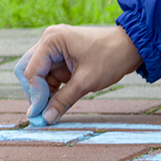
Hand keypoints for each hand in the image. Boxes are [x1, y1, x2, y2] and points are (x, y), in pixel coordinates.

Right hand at [17, 25, 142, 123]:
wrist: (131, 47)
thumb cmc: (111, 57)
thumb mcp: (86, 82)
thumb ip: (63, 100)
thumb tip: (46, 119)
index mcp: (51, 40)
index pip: (31, 71)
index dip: (35, 95)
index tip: (41, 114)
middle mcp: (49, 41)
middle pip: (29, 71)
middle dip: (35, 93)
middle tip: (43, 112)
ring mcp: (55, 49)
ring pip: (39, 76)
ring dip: (45, 93)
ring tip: (54, 109)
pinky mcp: (62, 57)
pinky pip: (50, 76)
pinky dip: (53, 90)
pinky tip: (60, 102)